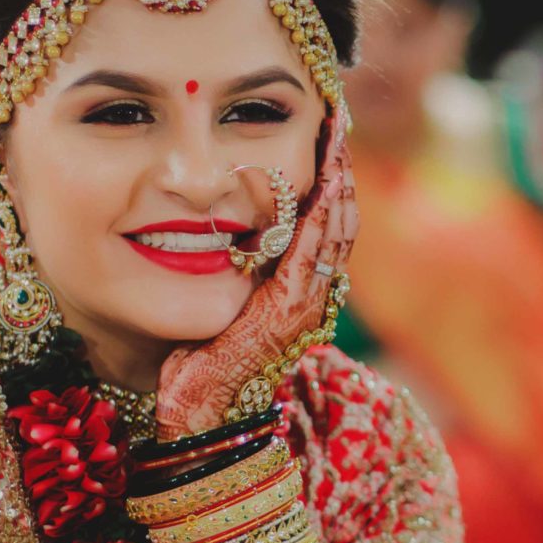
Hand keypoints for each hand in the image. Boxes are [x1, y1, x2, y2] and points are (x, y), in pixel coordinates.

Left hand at [157, 112, 357, 438]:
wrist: (202, 414)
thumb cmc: (202, 367)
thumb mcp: (227, 309)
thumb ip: (239, 277)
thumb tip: (229, 239)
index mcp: (298, 295)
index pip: (325, 229)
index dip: (331, 186)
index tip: (329, 144)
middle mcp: (311, 297)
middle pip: (339, 223)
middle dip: (340, 172)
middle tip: (340, 127)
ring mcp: (305, 304)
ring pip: (334, 233)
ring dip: (338, 184)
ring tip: (338, 142)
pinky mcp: (288, 309)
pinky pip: (313, 252)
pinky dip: (322, 215)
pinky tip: (326, 183)